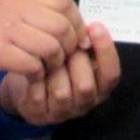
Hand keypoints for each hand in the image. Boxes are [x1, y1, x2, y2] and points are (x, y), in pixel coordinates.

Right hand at [0, 0, 89, 104]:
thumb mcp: (4, 9)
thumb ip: (34, 11)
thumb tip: (73, 23)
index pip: (63, 0)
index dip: (76, 21)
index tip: (76, 38)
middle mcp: (11, 3)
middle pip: (60, 24)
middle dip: (68, 45)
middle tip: (61, 59)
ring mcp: (2, 26)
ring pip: (50, 45)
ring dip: (53, 62)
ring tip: (46, 68)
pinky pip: (32, 64)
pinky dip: (37, 74)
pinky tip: (30, 75)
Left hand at [0, 22, 120, 123]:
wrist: (28, 81)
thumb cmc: (59, 60)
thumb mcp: (78, 50)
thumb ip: (87, 41)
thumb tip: (90, 25)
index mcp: (100, 87)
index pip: (111, 75)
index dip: (105, 51)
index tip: (95, 26)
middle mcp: (85, 103)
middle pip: (85, 86)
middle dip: (74, 60)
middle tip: (65, 42)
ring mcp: (62, 112)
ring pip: (62, 93)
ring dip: (53, 69)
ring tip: (48, 53)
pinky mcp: (39, 114)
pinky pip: (38, 95)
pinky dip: (35, 76)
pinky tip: (33, 62)